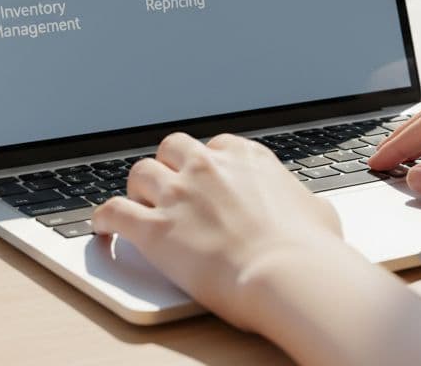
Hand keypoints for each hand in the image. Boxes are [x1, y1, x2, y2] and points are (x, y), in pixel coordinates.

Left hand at [91, 132, 345, 329]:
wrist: (289, 274)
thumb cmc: (310, 251)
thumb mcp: (318, 213)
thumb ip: (303, 204)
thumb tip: (311, 213)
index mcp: (247, 158)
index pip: (216, 146)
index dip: (207, 165)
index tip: (206, 180)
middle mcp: (208, 166)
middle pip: (172, 150)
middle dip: (169, 167)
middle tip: (170, 189)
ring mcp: (178, 194)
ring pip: (140, 173)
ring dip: (138, 190)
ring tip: (139, 207)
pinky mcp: (155, 228)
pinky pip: (113, 211)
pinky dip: (102, 219)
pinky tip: (101, 227)